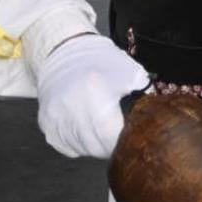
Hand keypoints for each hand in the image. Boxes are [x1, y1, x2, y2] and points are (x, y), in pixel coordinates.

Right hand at [36, 33, 148, 158]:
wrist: (64, 52)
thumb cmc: (100, 62)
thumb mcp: (129, 72)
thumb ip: (144, 96)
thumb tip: (154, 119)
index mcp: (94, 93)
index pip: (111, 137)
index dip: (122, 139)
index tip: (128, 134)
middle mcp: (71, 108)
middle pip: (96, 147)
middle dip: (110, 144)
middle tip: (116, 130)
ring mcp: (56, 118)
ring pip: (82, 149)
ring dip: (94, 144)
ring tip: (99, 123)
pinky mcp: (47, 124)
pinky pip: (68, 146)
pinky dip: (78, 141)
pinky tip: (84, 124)